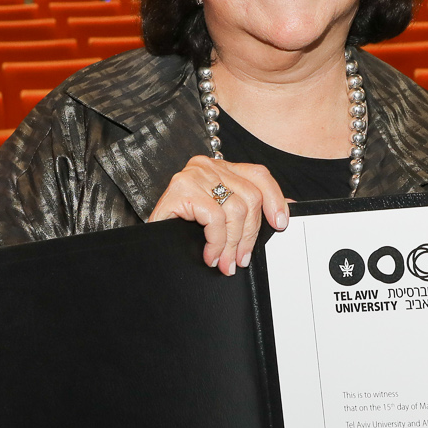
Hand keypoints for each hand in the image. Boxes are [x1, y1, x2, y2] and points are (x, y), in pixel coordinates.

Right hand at [147, 156, 288, 274]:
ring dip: (232, 244)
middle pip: (250, 197)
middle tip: (240, 260)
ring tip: (224, 262)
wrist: (146, 241)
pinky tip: (210, 254)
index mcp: (220, 168)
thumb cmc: (181, 229)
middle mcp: (207, 166)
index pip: (258, 174)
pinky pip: (214, 218)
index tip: (280, 224)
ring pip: (235, 209)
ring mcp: (193, 175)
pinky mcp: (181, 189)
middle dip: (249, 235)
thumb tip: (282, 216)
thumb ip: (246, 212)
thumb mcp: (218, 216)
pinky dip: (217, 241)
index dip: (274, 198)